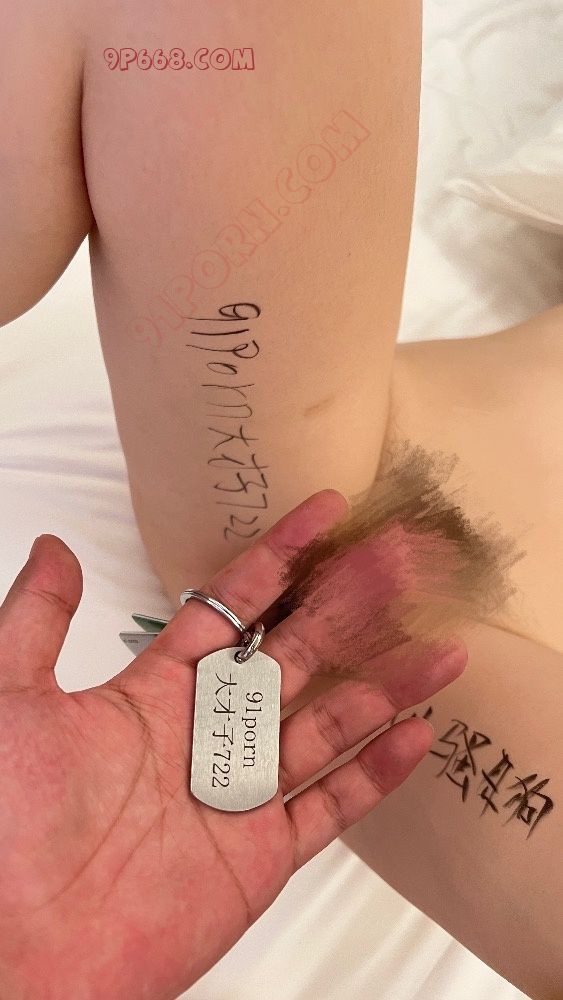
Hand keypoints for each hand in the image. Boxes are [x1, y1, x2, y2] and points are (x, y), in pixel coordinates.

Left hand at [0, 490, 465, 998]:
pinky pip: (330, 807)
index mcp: (153, 693)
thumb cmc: (3, 828)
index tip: (323, 516)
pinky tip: (415, 735)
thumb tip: (53, 547)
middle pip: (294, 656)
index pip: (232, 608)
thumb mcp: (9, 701)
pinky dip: (376, 775)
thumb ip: (37, 621)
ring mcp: (236, 794)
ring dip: (383, 685)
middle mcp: (204, 736)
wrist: (19, 956)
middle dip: (347, 607)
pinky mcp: (257, 856)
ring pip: (327, 725)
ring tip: (437, 648)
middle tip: (398, 564)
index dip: (280, 559)